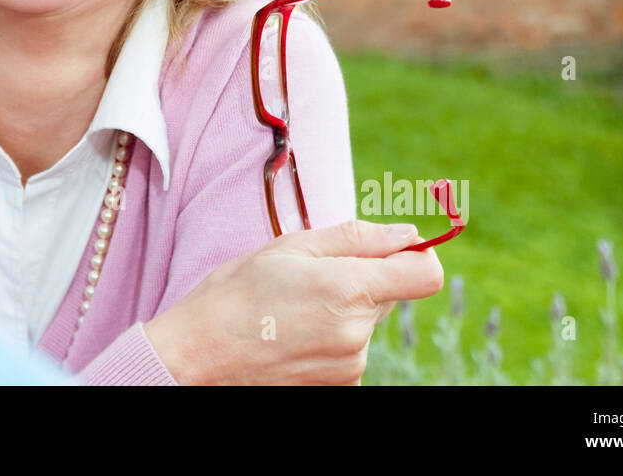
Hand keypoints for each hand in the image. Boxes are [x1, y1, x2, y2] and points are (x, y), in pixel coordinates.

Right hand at [143, 219, 443, 384]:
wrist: (197, 356)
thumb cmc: (237, 293)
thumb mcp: (292, 247)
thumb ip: (358, 237)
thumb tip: (408, 233)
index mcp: (350, 289)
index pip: (425, 274)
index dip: (415, 256)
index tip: (392, 250)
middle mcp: (358, 334)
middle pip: (389, 295)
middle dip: (361, 281)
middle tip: (308, 279)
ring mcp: (350, 367)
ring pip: (366, 324)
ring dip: (341, 312)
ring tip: (291, 310)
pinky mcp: (339, 389)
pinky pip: (349, 352)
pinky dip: (329, 340)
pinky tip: (291, 335)